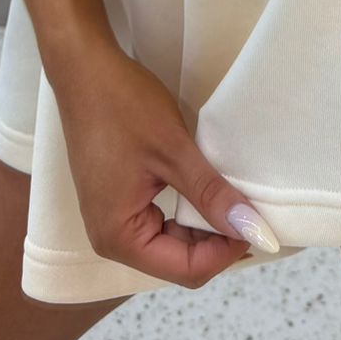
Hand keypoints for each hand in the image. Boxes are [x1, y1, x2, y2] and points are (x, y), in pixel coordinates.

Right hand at [52, 35, 279, 287]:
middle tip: (251, 210)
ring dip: (203, 226)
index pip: (186, 270)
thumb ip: (211, 194)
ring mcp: (110, 219)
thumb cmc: (123, 106)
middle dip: (217, 241)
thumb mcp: (174, 150)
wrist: (84, 69)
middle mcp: (110, 238)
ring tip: (234, 200)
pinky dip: (186, 212)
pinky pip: (158, 221)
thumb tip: (251, 229)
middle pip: (177, 261)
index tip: (257, 223)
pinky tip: (207, 192)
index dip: (227, 252)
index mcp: (119, 237)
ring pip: (170, 242)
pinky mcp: (116, 200)